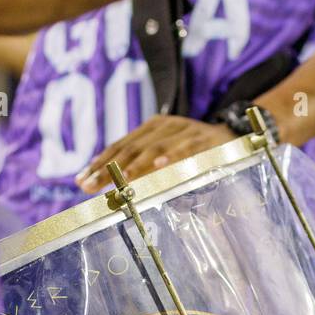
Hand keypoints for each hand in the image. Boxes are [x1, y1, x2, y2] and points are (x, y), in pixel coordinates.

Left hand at [77, 115, 236, 192]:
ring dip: (136, 165)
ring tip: (121, 180)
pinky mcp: (203, 139)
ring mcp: (183, 131)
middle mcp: (163, 126)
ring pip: (154, 148)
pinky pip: (185, 149)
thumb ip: (143, 167)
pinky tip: (158, 167)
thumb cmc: (194, 151)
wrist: (232, 135)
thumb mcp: (166, 154)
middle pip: (130, 148)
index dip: (99, 163)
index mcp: (150, 128)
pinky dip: (172, 157)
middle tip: (91, 186)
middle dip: (109, 168)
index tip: (81, 180)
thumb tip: (114, 188)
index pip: (119, 146)